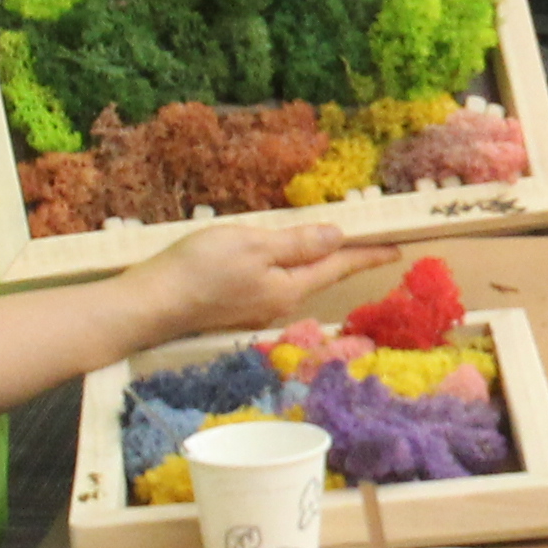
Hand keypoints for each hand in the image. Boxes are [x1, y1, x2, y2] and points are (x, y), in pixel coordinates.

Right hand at [146, 216, 397, 339]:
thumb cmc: (200, 269)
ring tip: (327, 244)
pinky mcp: (233, 309)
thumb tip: (338, 237)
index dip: (367, 255)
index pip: (338, 267)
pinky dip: (283, 268)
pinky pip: (271, 284)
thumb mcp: (253, 244)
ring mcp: (255, 311)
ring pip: (293, 281)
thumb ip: (297, 243)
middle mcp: (278, 305)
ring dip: (312, 263)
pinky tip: (277, 259)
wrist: (150, 305)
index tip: (397, 249)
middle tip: (367, 241)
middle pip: (318, 276)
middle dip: (342, 259)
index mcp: (289, 288)